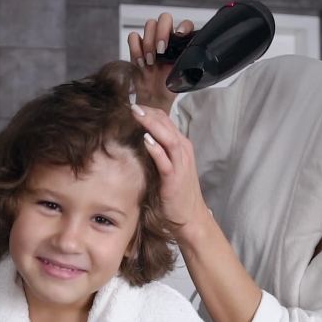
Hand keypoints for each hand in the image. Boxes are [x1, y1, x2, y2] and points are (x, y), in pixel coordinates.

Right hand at [127, 13, 194, 112]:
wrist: (154, 97)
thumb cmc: (169, 87)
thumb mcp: (184, 76)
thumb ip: (188, 64)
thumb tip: (192, 59)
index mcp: (181, 43)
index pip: (185, 24)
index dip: (183, 26)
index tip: (180, 35)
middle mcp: (167, 38)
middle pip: (164, 18)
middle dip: (162, 33)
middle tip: (160, 51)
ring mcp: (151, 41)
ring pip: (149, 25)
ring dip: (148, 43)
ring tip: (150, 61)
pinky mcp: (137, 47)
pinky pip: (133, 37)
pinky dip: (136, 49)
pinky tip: (141, 62)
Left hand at [131, 103, 212, 245]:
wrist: (191, 217)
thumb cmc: (176, 193)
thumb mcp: (168, 166)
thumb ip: (157, 152)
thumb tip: (134, 139)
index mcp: (181, 146)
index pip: (165, 120)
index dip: (149, 110)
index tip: (131, 105)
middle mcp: (183, 151)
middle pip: (167, 124)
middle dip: (149, 113)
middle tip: (130, 104)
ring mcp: (180, 165)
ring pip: (169, 138)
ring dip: (152, 125)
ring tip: (136, 114)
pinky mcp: (174, 179)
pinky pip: (166, 161)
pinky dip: (156, 149)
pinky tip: (145, 140)